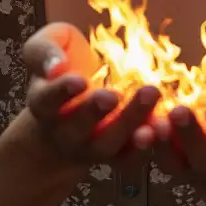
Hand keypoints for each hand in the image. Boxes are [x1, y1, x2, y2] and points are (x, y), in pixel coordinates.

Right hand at [21, 21, 158, 166]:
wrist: (73, 105)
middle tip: (113, 95)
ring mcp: (91, 146)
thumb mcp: (48, 46)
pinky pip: (130, 159)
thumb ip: (44, 51)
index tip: (79, 81)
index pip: (47, 100)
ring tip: (150, 95)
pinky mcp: (117, 155)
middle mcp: (64, 131)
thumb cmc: (63, 68)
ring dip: (129, 122)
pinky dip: (146, 147)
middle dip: (95, 111)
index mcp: (43, 103)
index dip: (61, 92)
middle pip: (77, 128)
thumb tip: (55, 67)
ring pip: (107, 144)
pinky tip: (161, 125)